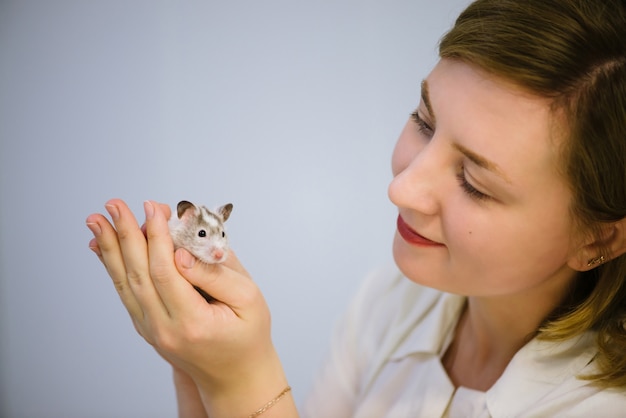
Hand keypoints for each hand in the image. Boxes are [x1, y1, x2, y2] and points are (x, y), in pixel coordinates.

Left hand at [86, 199, 295, 416]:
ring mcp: (152, 331)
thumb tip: (180, 252)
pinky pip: (127, 293)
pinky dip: (113, 268)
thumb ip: (216, 274)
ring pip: (126, 283)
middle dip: (125, 234)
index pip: (165, 272)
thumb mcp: (249, 300)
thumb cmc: (248, 336)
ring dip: (110, 248)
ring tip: (98, 220)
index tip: (153, 208)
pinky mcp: (149, 328)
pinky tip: (103, 248)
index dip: (157, 236)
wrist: (237, 376)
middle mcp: (165, 330)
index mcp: (193, 322)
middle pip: (137, 274)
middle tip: (114, 205)